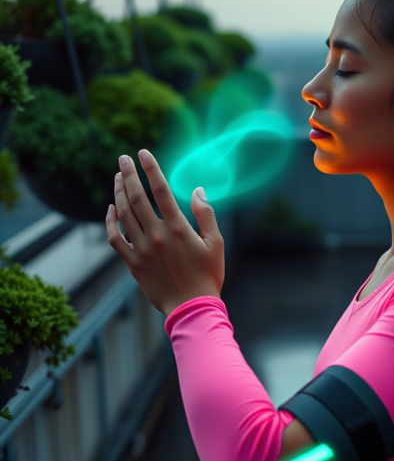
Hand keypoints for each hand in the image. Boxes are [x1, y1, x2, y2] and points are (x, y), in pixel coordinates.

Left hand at [105, 149, 224, 316]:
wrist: (191, 307)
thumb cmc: (208, 275)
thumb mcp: (216, 243)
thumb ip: (207, 214)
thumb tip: (198, 190)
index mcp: (178, 227)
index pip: (160, 190)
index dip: (150, 169)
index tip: (143, 153)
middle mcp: (157, 235)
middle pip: (137, 197)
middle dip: (129, 174)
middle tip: (123, 158)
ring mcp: (141, 249)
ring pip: (124, 213)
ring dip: (119, 192)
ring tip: (118, 177)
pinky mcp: (132, 263)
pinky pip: (114, 238)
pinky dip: (110, 221)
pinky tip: (112, 208)